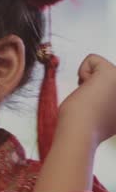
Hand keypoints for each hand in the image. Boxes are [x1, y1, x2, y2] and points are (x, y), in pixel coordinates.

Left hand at [34, 54, 115, 191]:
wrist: (80, 133)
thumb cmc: (87, 126)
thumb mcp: (108, 113)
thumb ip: (112, 101)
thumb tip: (97, 88)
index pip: (111, 85)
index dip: (99, 91)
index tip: (99, 105)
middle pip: (107, 73)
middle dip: (94, 83)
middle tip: (93, 102)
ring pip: (101, 66)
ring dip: (89, 80)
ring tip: (90, 98)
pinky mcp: (112, 73)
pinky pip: (92, 58)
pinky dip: (82, 71)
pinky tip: (85, 90)